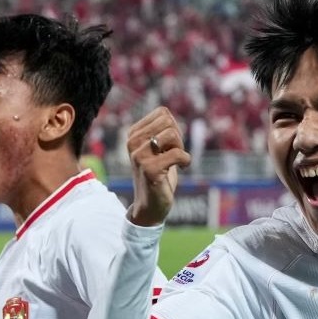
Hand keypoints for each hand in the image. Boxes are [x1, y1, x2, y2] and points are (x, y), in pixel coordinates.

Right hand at [126, 107, 191, 226]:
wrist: (150, 205)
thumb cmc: (158, 175)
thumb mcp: (156, 148)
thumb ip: (160, 130)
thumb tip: (165, 113)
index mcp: (133, 135)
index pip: (162, 113)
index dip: (174, 127)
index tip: (169, 145)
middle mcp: (132, 143)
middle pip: (168, 121)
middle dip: (178, 137)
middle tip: (173, 154)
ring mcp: (138, 156)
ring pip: (172, 134)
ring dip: (181, 148)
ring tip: (174, 162)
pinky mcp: (149, 169)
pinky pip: (177, 154)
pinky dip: (186, 160)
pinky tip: (181, 168)